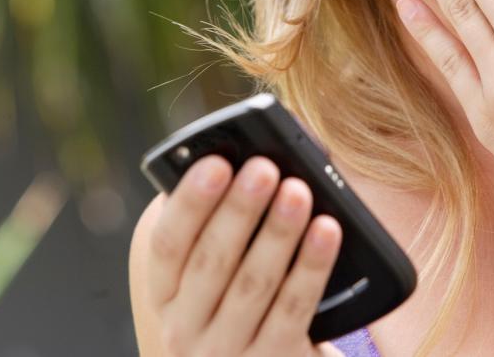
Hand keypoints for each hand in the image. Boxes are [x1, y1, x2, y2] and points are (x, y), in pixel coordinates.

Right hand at [131, 154, 345, 356]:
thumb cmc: (245, 301)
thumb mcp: (218, 272)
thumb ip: (224, 221)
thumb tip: (259, 156)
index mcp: (166, 294)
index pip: (166, 245)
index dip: (190, 202)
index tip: (216, 163)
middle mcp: (186, 328)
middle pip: (211, 262)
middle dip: (239, 210)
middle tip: (265, 169)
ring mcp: (227, 353)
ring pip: (253, 284)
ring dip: (278, 232)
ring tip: (299, 191)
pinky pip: (293, 309)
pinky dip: (311, 266)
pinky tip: (327, 231)